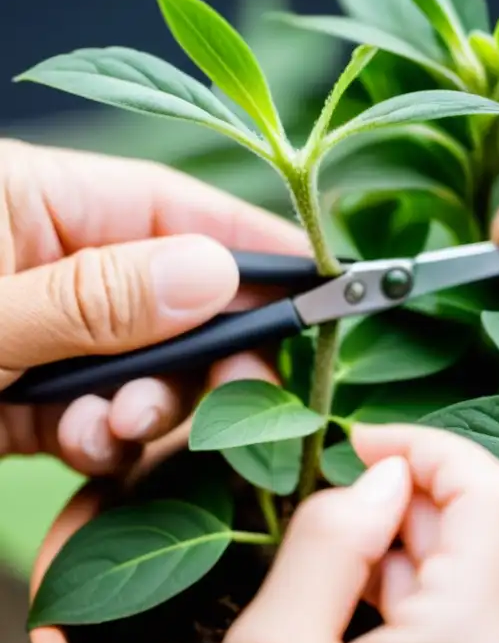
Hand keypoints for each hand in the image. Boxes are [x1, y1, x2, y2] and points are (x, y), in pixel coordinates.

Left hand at [0, 140, 308, 473]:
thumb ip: (96, 295)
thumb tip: (218, 274)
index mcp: (34, 199)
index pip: (172, 208)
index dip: (252, 244)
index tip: (321, 281)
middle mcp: (51, 262)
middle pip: (178, 296)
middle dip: (208, 350)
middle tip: (232, 391)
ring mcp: (46, 333)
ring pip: (150, 365)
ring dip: (155, 404)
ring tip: (117, 426)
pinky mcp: (32, 399)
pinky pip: (107, 415)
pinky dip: (110, 438)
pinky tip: (84, 444)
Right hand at [208, 423, 498, 642]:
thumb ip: (331, 546)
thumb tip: (382, 476)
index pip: (491, 491)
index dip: (430, 446)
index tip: (361, 440)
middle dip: (431, 492)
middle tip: (353, 495)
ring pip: (498, 578)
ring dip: (433, 540)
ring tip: (353, 549)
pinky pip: (487, 629)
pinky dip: (438, 592)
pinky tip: (374, 601)